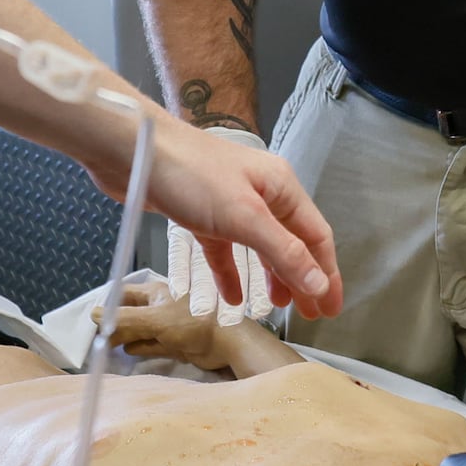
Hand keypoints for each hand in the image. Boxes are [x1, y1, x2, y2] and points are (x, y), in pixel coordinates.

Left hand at [123, 111, 341, 316]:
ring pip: (260, 247)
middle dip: (303, 278)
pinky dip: (231, 273)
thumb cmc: (192, 176)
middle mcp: (261, 193)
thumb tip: (319, 286)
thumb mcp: (244, 217)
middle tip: (310, 315)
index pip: (316, 237)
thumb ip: (284, 253)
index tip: (331, 310)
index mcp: (281, 188)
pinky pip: (224, 249)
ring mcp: (230, 203)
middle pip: (292, 243)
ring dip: (272, 277)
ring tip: (278, 306)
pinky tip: (233, 297)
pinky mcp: (201, 214)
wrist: (134, 150)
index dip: (326, 275)